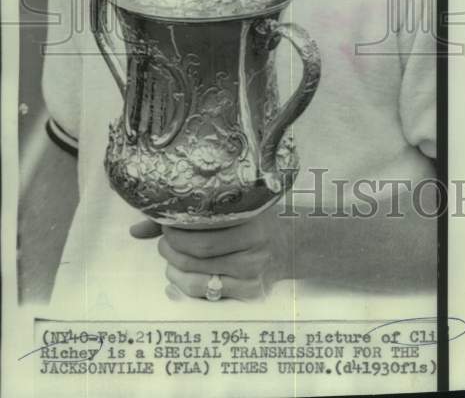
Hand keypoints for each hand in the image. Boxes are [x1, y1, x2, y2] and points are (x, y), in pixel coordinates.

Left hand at [130, 208, 291, 301]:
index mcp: (252, 223)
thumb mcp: (230, 209)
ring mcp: (252, 276)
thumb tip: (135, 229)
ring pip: (196, 280)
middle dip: (170, 249)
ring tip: (171, 258)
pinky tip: (183, 273)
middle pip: (195, 257)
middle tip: (164, 242)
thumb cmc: (251, 221)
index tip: (166, 224)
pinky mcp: (249, 294)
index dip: (174, 232)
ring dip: (173, 269)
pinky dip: (185, 285)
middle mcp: (255, 251)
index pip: (202, 235)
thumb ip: (186, 216)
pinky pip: (205, 295)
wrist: (288, 245)